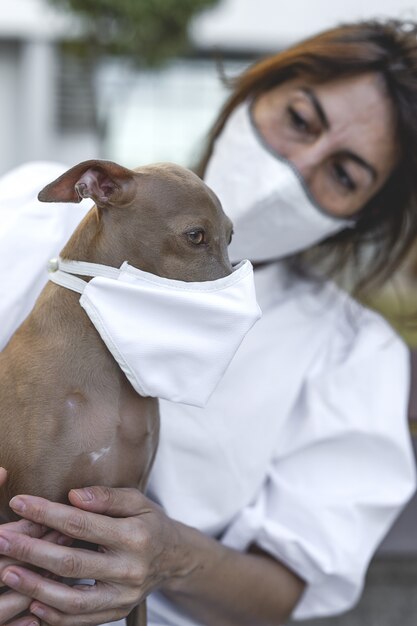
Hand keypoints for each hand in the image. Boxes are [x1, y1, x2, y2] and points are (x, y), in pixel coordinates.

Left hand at [0, 487, 191, 625]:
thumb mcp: (137, 500)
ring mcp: (122, 596)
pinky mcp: (115, 613)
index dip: (48, 513)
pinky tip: (31, 601)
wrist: (174, 559)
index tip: (20, 503)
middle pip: (71, 563)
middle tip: (1, 540)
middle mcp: (129, 570)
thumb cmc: (150, 523)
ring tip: (8, 573)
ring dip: (35, 587)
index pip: (82, 524)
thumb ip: (106, 497)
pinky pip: (79, 620)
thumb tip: (73, 496)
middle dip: (31, 551)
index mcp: (135, 536)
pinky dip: (52, 615)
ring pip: (72, 600)